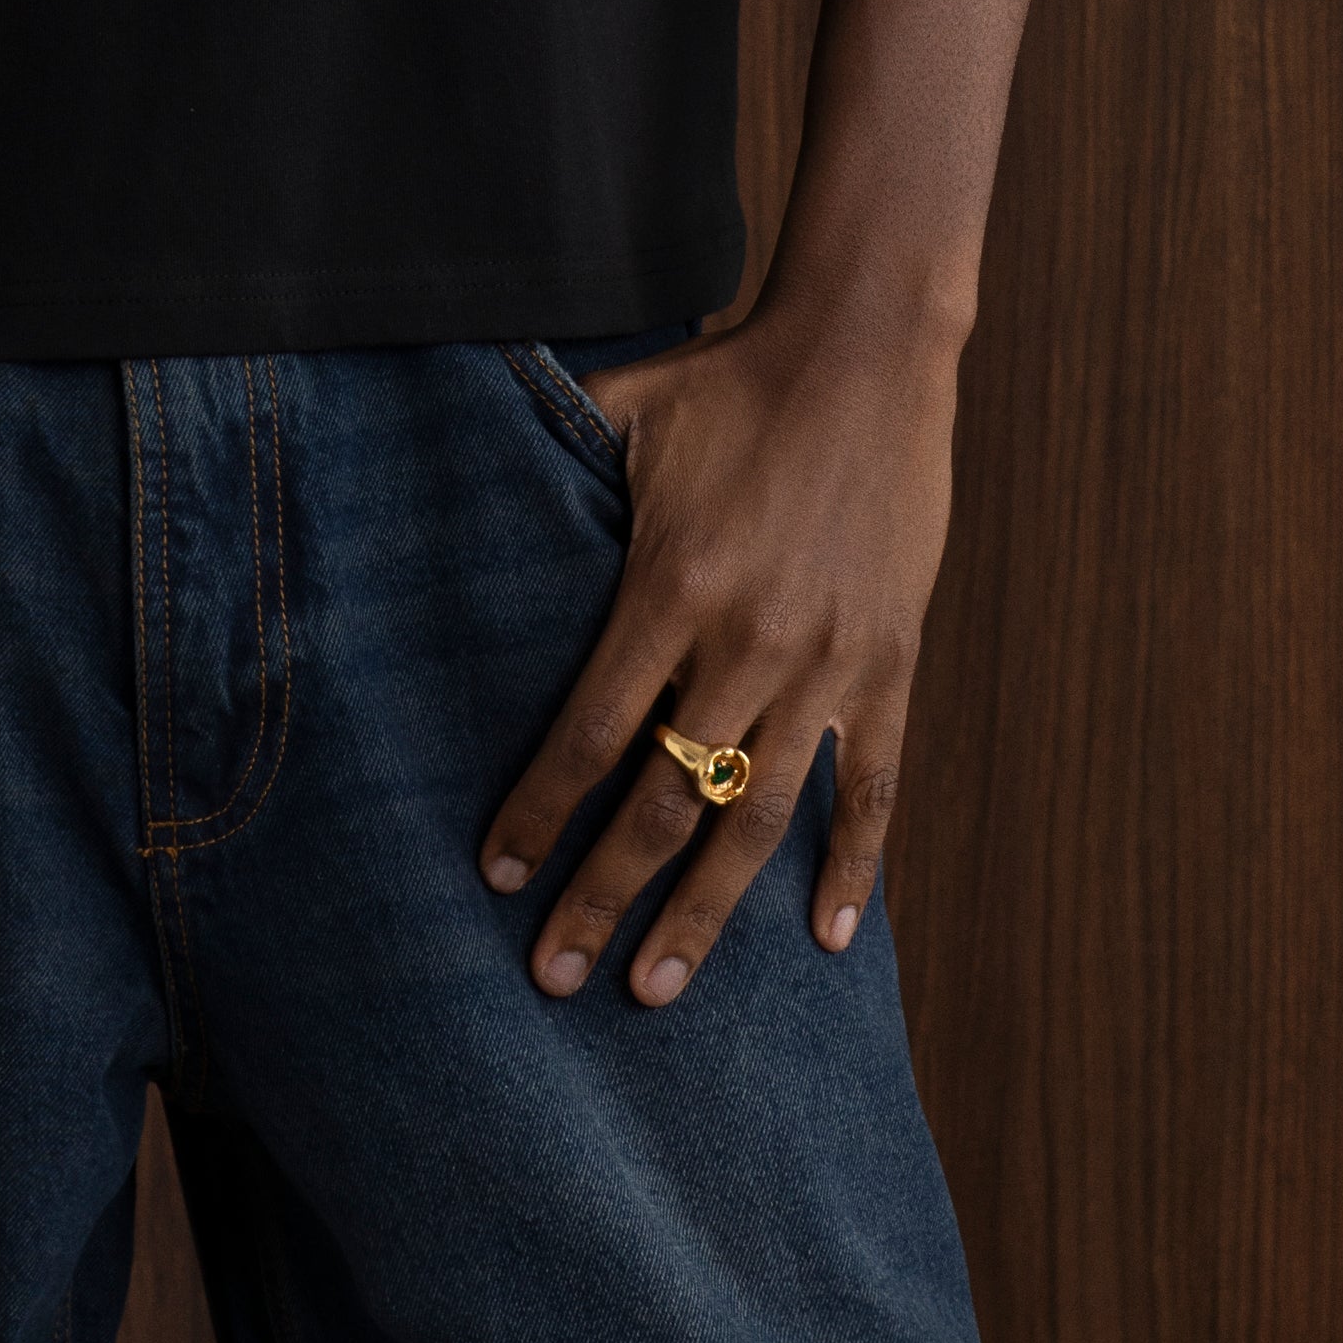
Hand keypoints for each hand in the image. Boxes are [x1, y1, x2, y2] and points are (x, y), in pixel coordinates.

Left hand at [477, 298, 958, 1000]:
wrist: (866, 352)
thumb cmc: (729, 380)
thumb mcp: (624, 412)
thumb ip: (547, 456)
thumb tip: (452, 463)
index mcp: (669, 586)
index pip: (589, 732)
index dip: (539, 812)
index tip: (496, 875)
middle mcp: (746, 642)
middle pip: (660, 801)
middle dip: (602, 897)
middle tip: (553, 977)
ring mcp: (826, 664)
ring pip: (757, 820)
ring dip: (705, 914)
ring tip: (658, 991)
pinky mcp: (890, 666)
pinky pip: (874, 791)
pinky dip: (852, 871)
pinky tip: (821, 941)